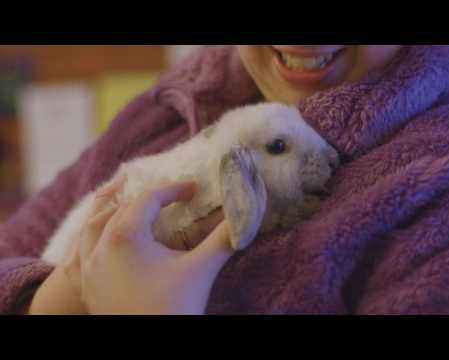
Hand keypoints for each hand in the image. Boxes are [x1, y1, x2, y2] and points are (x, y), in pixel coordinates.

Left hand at [29, 177, 230, 314]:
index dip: (173, 189)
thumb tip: (242, 218)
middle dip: (145, 197)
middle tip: (169, 195)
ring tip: (129, 206)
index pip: (148, 199)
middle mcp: (99, 247)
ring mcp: (88, 269)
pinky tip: (103, 241)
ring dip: (111, 211)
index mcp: (125, 237)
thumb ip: (222, 239)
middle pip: (120, 208)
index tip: (193, 188)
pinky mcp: (87, 287)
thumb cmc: (173, 309)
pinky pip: (80, 252)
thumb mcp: (200, 270)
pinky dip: (92, 238)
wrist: (151, 349)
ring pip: (91, 226)